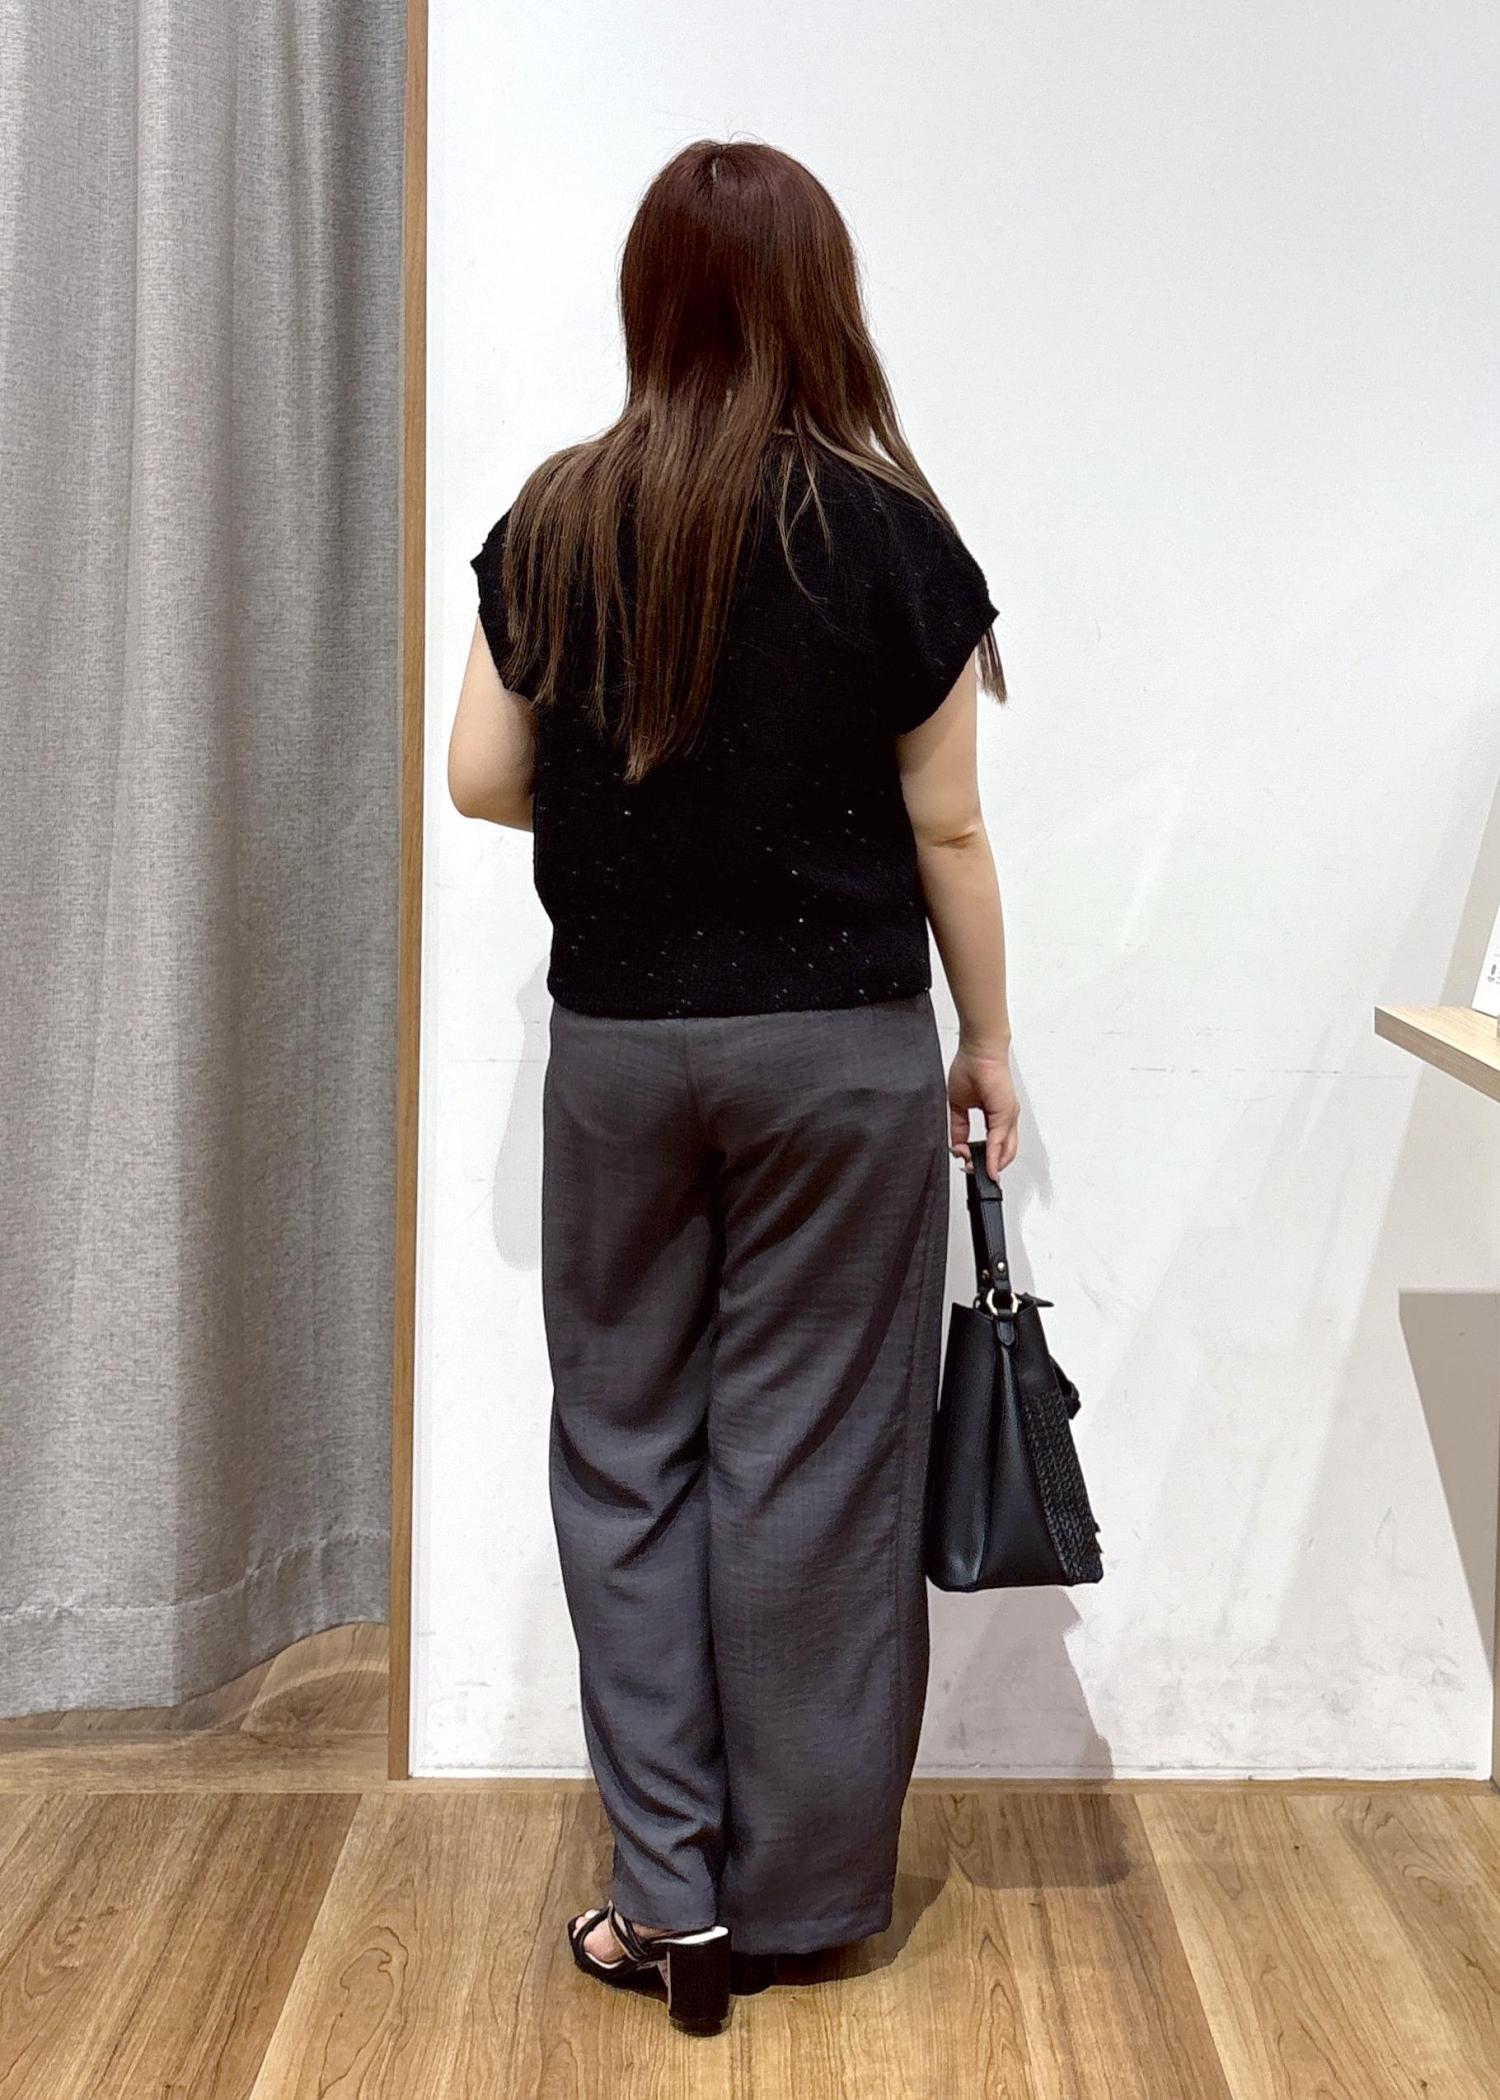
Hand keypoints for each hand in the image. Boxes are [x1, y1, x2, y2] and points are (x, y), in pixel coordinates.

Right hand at [947, 1045, 1018, 1180]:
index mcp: (997, 1115)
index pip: (994, 1145)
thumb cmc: (970, 1067)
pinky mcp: (1006, 1113)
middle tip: (973, 1171)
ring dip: (991, 1165)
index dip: (982, 1158)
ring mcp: (1008, 1116)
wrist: (978, 1050)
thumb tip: (958, 1145)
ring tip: (977, 1171)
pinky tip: (985, 1164)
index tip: (967, 1162)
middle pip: (1004, 1152)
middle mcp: (1006, 1117)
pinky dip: (992, 1156)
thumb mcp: (959, 1105)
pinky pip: (999, 1141)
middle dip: (989, 1167)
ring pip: (1006, 1150)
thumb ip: (959, 1128)